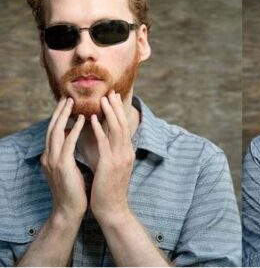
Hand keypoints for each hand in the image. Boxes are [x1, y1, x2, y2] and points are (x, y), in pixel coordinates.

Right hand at [41, 97, 87, 221]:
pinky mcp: (62, 166)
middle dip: (59, 112)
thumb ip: (68, 154)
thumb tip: (72, 141)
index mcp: (51, 157)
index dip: (59, 117)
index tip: (67, 104)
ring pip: (57, 132)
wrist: (69, 210)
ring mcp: (53, 161)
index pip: (54, 132)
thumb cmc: (74, 190)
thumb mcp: (69, 168)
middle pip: (52, 128)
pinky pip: (68, 144)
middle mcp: (49, 157)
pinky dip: (74, 130)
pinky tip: (82, 120)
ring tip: (73, 102)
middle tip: (68, 97)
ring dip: (65, 116)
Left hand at [89, 91, 135, 222]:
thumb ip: (106, 150)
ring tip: (103, 99)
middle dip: (116, 107)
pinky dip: (98, 130)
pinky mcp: (110, 165)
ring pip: (116, 130)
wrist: (112, 208)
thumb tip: (98, 136)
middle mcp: (126, 153)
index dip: (119, 111)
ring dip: (109, 113)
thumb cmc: (108, 188)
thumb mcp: (109, 165)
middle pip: (122, 124)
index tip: (114, 97)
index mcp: (126, 152)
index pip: (124, 127)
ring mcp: (120, 159)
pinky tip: (91, 120)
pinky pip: (104, 144)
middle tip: (111, 91)